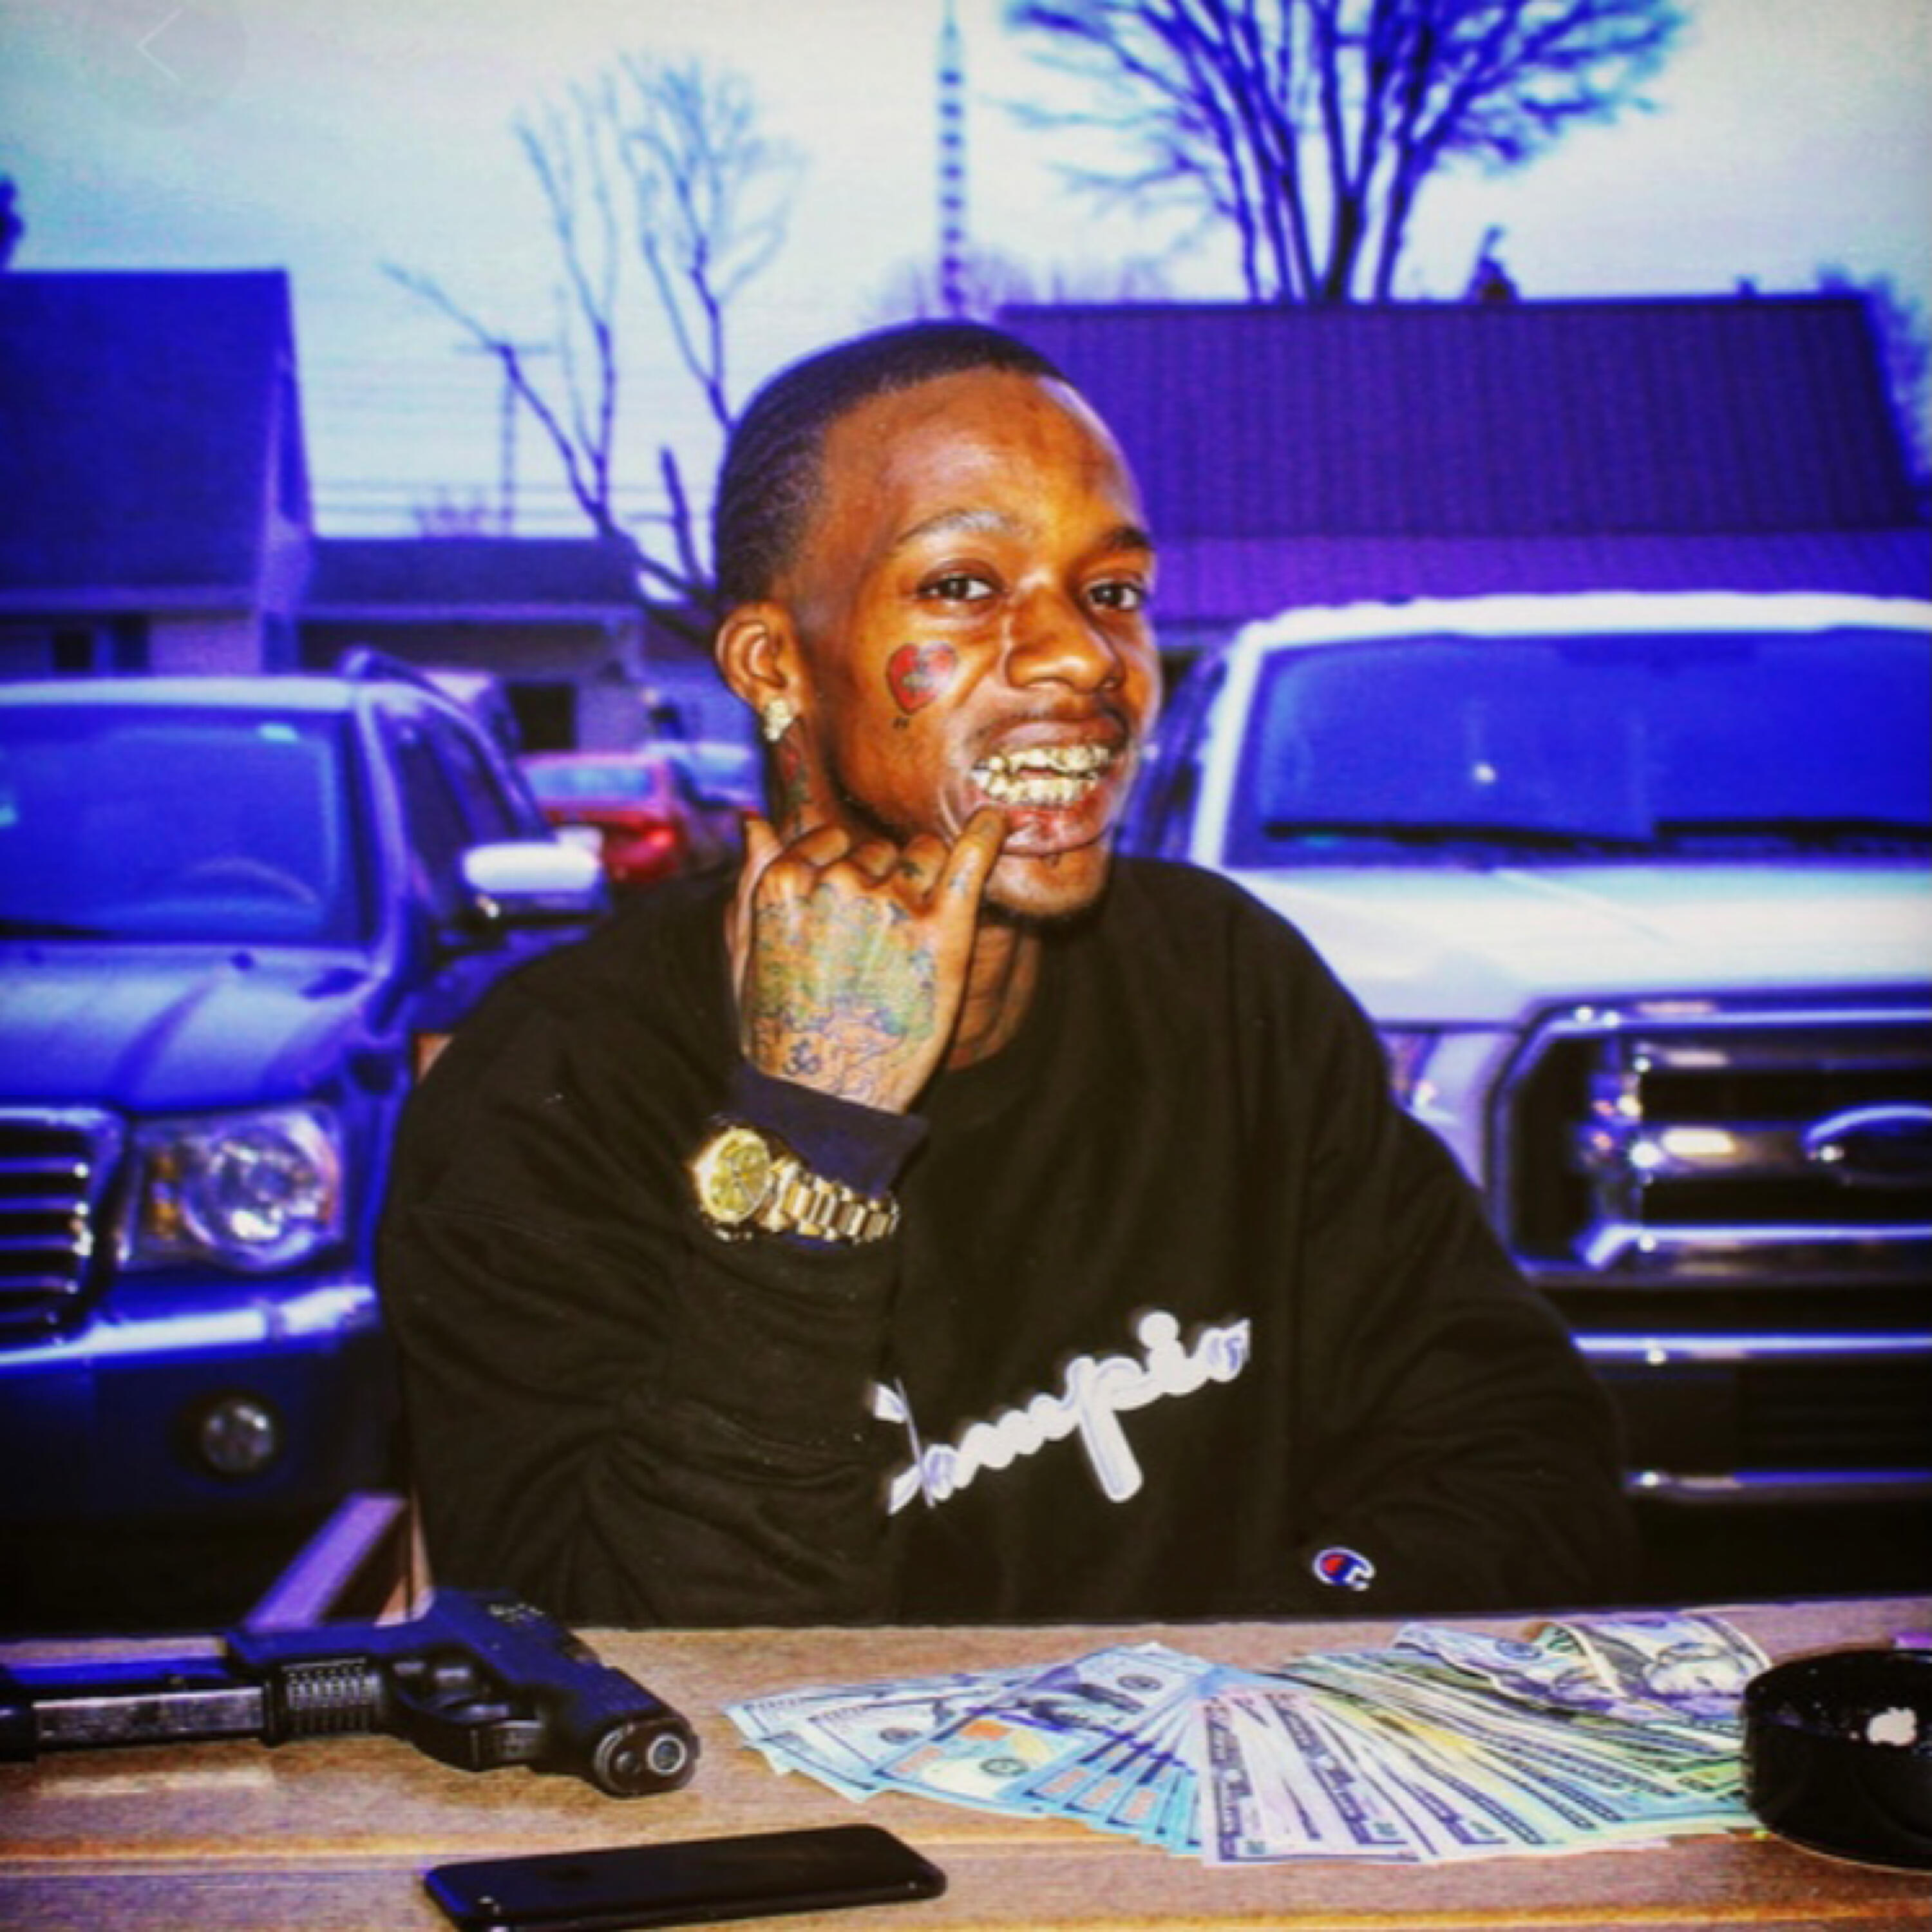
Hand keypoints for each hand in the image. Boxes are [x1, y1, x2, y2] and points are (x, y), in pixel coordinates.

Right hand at [726, 809, 1006, 1112]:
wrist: (823, 1099)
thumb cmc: (780, 1031)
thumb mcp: (744, 953)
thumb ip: (750, 880)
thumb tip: (754, 821)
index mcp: (784, 883)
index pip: (830, 837)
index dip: (845, 866)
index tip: (852, 900)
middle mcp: (837, 883)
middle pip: (878, 849)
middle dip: (883, 877)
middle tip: (883, 934)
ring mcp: (891, 905)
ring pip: (922, 854)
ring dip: (924, 877)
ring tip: (916, 929)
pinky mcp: (941, 932)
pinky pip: (969, 860)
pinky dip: (985, 835)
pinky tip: (995, 822)